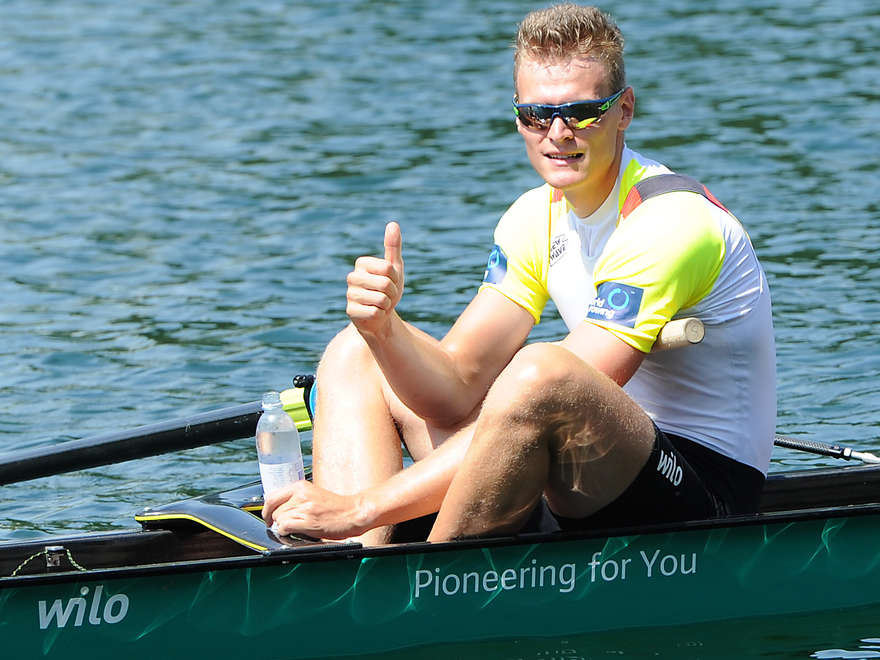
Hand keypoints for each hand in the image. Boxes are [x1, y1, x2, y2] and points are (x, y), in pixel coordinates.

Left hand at [262, 480, 374, 539]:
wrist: (354, 512)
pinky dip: (285, 532)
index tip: (268, 516)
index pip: (272, 496)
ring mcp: (305, 508)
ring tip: (294, 529)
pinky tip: (293, 533)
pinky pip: (285, 526)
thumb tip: (280, 509)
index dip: (266, 509)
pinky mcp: (308, 521)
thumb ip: (297, 499)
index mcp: (301, 487)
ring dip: (282, 527)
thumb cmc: (337, 507)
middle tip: (281, 526)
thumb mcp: (314, 495)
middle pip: (273, 509)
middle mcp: (301, 495)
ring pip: (278, 519)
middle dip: (275, 520)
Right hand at [346, 221, 403, 337]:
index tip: (390, 281)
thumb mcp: (394, 267)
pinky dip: (380, 314)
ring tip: (380, 304)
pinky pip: (375, 312)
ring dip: (386, 304)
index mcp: (362, 263)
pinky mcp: (350, 311)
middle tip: (386, 295)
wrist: (381, 316)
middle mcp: (352, 277)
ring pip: (381, 299)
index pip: (388, 268)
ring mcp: (349, 294)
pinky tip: (374, 313)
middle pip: (385, 283)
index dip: (395, 278)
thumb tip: (393, 224)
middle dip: (392, 292)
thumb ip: (393, 246)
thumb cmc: (388, 289)